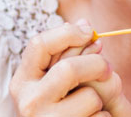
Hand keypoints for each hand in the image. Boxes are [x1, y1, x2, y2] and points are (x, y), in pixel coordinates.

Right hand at [10, 20, 130, 115]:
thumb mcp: (56, 83)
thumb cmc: (60, 110)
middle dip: (96, 65)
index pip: (39, 45)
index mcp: (22, 83)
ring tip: (91, 110)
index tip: (89, 32)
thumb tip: (85, 23)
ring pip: (90, 97)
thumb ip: (67, 55)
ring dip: (100, 101)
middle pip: (69, 69)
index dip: (67, 33)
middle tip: (108, 70)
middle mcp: (29, 102)